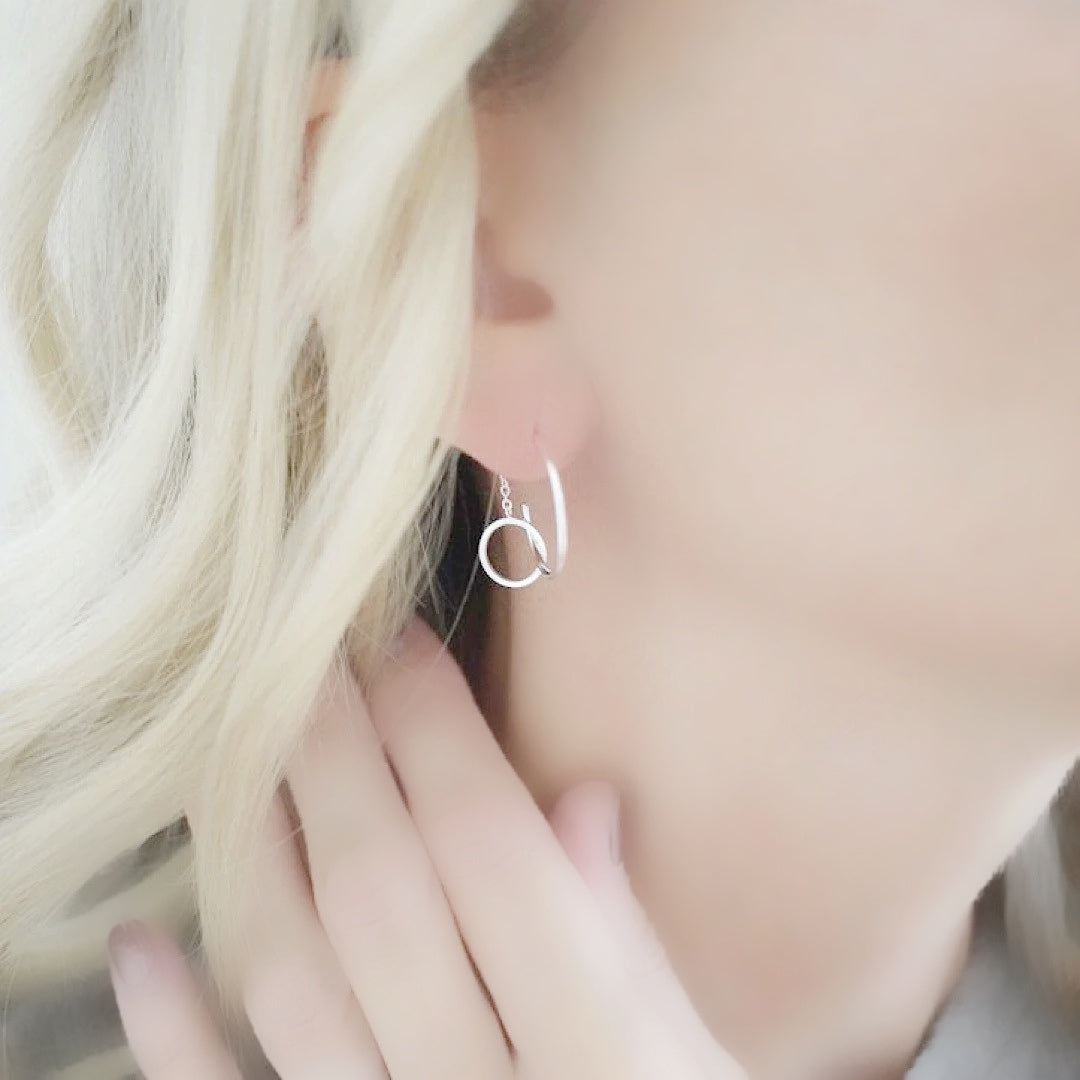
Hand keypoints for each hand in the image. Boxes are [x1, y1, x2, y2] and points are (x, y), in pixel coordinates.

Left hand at [106, 616, 745, 1078]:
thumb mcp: (702, 1065)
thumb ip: (636, 949)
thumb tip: (581, 805)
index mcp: (608, 1057)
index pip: (497, 855)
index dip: (441, 735)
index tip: (405, 645)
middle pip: (385, 895)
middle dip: (339, 756)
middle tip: (307, 658)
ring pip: (297, 985)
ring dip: (256, 854)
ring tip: (231, 751)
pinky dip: (173, 1034)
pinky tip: (139, 943)